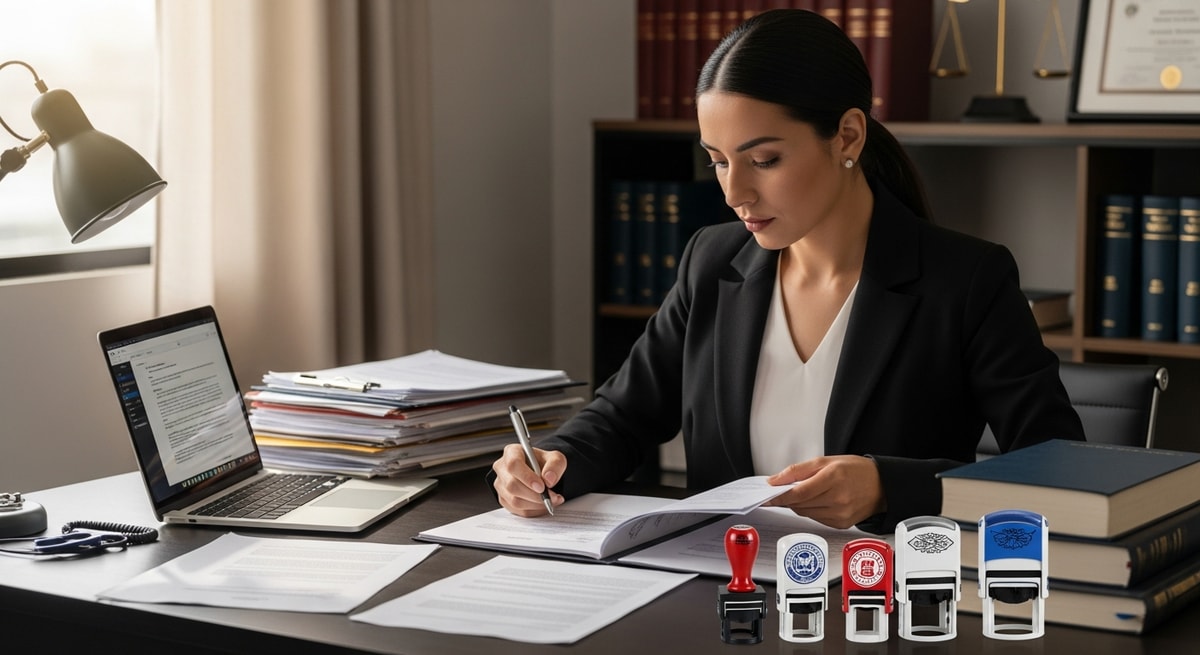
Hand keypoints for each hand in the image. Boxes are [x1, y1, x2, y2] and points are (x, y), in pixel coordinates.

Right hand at [491, 443, 566, 516]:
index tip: (542, 486)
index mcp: (512, 452)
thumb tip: (548, 479)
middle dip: (534, 495)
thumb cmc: (545, 463)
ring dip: (536, 504)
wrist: (542, 472)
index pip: (513, 464)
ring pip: (514, 500)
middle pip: (512, 485)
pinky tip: (543, 505)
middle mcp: (502, 468)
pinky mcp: (504, 499)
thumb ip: (555, 465)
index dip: (527, 477)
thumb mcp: (556, 458)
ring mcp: (501, 484)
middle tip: (552, 496)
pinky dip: (533, 510)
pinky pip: (517, 510)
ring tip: (551, 500)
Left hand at [764, 455, 885, 528]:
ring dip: (798, 504)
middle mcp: (837, 499)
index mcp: (833, 478)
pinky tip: (816, 501)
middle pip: (800, 504)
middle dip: (787, 498)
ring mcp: (840, 514)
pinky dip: (810, 510)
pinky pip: (816, 519)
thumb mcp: (826, 460)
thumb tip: (775, 480)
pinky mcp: (841, 524)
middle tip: (780, 492)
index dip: (779, 496)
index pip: (798, 492)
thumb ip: (798, 470)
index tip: (766, 496)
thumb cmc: (856, 470)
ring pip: (805, 513)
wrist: (881, 485)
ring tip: (802, 493)